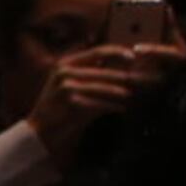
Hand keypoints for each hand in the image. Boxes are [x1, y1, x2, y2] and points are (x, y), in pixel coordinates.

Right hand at [23, 42, 170, 164]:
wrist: (38, 135)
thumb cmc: (59, 113)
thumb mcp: (72, 88)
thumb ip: (93, 77)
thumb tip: (123, 70)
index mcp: (66, 63)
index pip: (99, 51)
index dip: (121, 53)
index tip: (136, 58)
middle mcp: (64, 71)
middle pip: (107, 71)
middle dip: (128, 77)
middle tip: (147, 81)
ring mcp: (66, 85)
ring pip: (105, 87)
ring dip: (124, 93)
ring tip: (137, 97)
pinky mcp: (70, 101)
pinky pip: (99, 103)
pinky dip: (113, 106)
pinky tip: (123, 109)